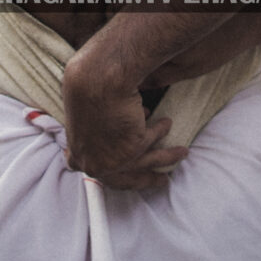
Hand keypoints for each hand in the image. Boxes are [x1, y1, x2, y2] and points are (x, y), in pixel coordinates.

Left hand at [59, 59, 187, 188]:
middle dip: (146, 178)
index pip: (101, 175)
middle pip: (126, 179)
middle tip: (161, 180)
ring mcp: (113, 160)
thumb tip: (96, 134)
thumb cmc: (85, 88)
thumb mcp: (80, 114)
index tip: (131, 172)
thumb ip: (88, 131)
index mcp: (78, 156)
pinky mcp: (133, 149)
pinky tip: (167, 122)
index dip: (119, 174)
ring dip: (167, 156)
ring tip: (181, 152)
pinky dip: (161, 130)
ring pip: (147, 161)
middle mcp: (94, 165)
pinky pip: (153, 140)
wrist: (96, 81)